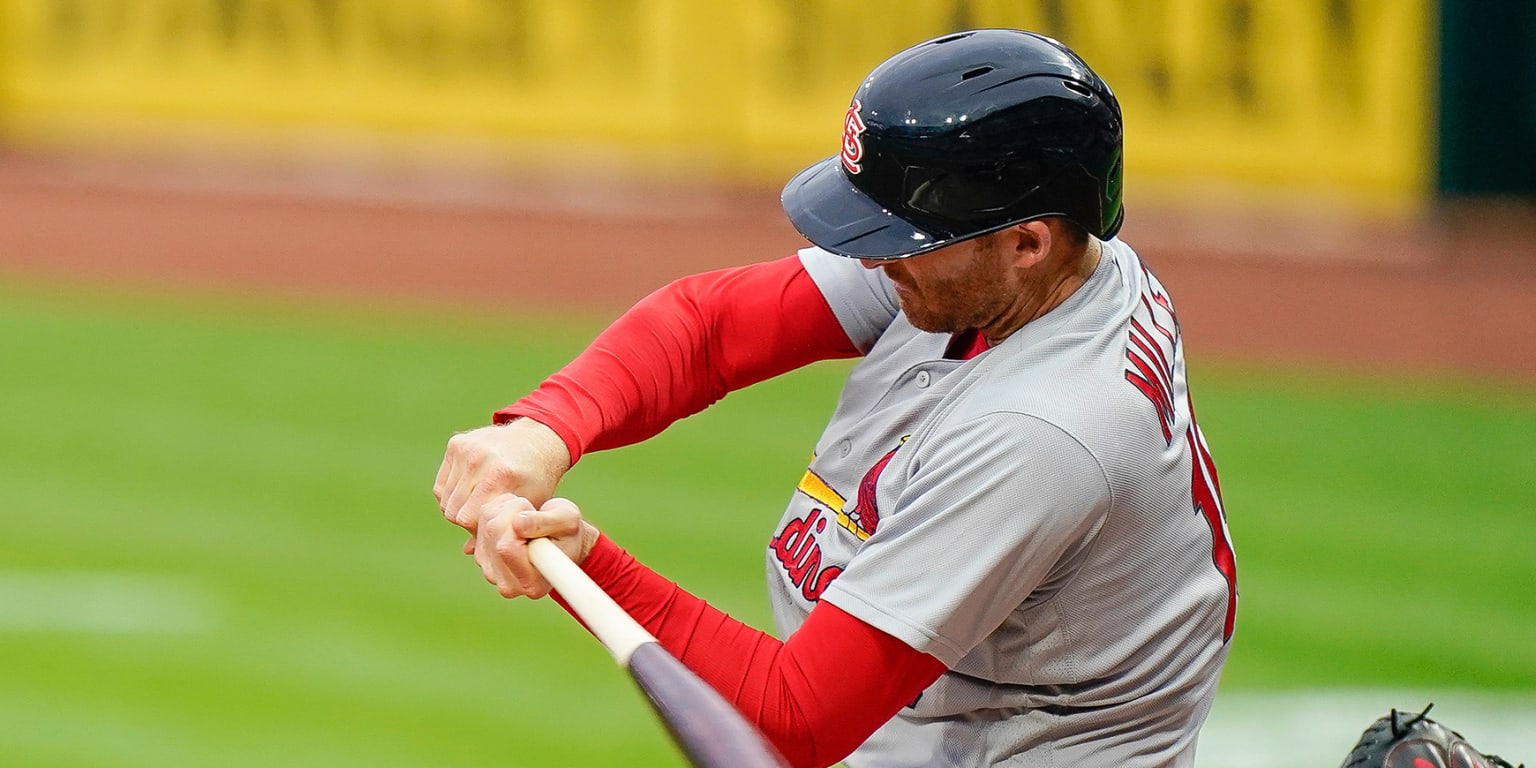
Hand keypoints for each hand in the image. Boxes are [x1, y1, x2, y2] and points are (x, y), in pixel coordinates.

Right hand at [433, 417, 571, 535]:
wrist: (538, 439)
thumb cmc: (536, 478)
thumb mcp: (528, 507)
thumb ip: (501, 530)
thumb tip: (468, 552)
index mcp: (501, 475)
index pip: (468, 519)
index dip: (477, 530)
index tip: (490, 529)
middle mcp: (480, 458)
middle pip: (453, 510)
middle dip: (466, 520)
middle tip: (484, 518)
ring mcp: (466, 449)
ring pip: (444, 498)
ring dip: (458, 507)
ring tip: (479, 506)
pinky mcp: (456, 444)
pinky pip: (442, 484)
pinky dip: (452, 493)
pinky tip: (471, 492)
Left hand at [474, 495, 598, 598]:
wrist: (561, 541)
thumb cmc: (569, 532)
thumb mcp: (569, 520)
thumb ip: (546, 522)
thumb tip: (517, 524)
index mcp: (533, 583)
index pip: (507, 548)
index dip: (518, 524)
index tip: (533, 515)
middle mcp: (509, 585)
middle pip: (494, 531)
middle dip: (513, 512)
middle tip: (533, 512)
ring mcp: (491, 573)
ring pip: (486, 525)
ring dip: (505, 511)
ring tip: (527, 518)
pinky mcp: (481, 559)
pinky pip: (477, 524)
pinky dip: (496, 513)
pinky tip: (514, 520)